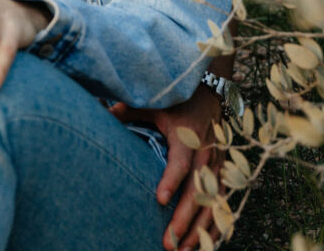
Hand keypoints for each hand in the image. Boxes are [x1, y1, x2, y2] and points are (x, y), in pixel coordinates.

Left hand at [110, 83, 223, 250]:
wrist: (209, 93)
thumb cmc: (176, 100)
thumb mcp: (154, 102)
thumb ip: (130, 110)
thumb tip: (104, 114)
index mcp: (186, 136)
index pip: (180, 162)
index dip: (171, 181)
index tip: (159, 200)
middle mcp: (205, 154)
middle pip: (198, 192)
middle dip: (184, 220)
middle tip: (168, 243)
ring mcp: (217, 166)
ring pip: (213, 204)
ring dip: (200, 231)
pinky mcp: (223, 174)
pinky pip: (222, 204)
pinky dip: (216, 226)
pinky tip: (205, 245)